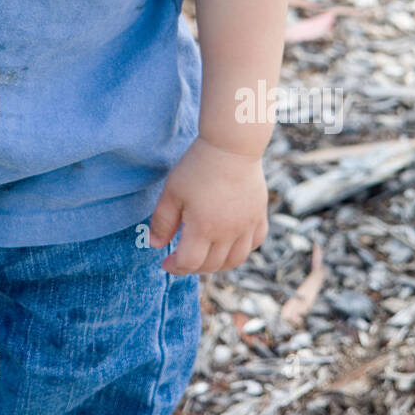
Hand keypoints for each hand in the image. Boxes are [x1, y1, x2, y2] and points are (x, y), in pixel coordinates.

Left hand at [149, 137, 268, 273]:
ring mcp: (247, 226)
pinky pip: (254, 243)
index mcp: (203, 228)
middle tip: (182, 258)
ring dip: (218, 264)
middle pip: (211, 264)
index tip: (165, 263)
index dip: (175, 267)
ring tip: (205, 256)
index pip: (190, 263)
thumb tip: (155, 245)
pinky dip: (241, 250)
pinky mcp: (259, 215)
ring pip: (235, 260)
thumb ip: (162, 221)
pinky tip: (230, 243)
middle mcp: (228, 233)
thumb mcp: (172, 192)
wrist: (231, 146)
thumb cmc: (198, 166)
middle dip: (193, 267)